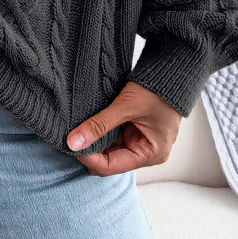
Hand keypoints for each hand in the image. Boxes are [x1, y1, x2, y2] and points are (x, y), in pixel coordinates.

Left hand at [65, 80, 181, 176]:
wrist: (169, 72)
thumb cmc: (155, 91)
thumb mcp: (124, 107)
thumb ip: (98, 125)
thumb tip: (73, 142)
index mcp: (150, 154)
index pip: (111, 166)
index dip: (88, 158)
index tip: (69, 146)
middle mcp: (146, 153)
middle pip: (109, 160)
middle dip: (89, 152)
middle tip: (67, 139)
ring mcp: (140, 142)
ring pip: (109, 149)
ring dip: (93, 142)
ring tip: (73, 132)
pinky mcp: (135, 132)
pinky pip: (113, 138)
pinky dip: (100, 133)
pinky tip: (85, 127)